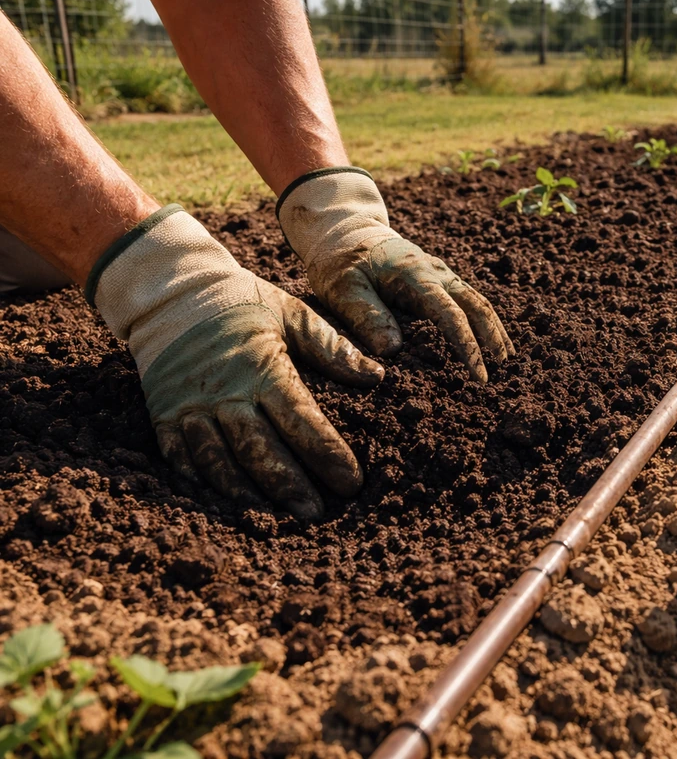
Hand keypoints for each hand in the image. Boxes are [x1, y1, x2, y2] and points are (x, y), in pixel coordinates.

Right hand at [89, 205, 382, 519]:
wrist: (171, 290)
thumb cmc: (242, 302)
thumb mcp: (292, 312)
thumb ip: (332, 347)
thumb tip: (377, 375)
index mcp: (262, 369)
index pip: (302, 421)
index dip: (328, 455)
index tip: (352, 482)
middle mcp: (226, 393)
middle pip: (260, 450)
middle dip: (290, 485)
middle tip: (316, 515)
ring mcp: (190, 408)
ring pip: (219, 462)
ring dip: (246, 494)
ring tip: (271, 520)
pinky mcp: (165, 416)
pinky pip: (181, 458)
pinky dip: (201, 483)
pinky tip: (223, 504)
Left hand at [277, 167, 513, 382]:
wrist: (345, 229)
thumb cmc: (340, 259)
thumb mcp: (343, 288)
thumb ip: (366, 317)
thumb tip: (393, 351)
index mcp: (415, 275)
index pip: (450, 313)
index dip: (467, 345)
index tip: (478, 374)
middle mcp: (435, 272)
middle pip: (477, 304)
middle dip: (492, 337)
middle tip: (504, 370)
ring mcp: (440, 273)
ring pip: (478, 300)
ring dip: (494, 328)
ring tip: (506, 358)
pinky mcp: (438, 278)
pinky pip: (468, 298)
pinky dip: (483, 319)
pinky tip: (490, 337)